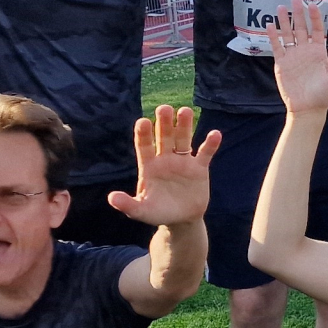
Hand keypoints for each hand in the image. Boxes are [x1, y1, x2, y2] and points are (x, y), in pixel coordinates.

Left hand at [109, 105, 221, 226]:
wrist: (181, 219)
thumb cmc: (158, 213)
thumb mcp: (141, 211)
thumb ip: (128, 204)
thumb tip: (111, 198)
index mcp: (149, 166)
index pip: (144, 146)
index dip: (144, 134)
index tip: (143, 122)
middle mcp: (165, 159)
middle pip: (164, 137)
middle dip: (164, 123)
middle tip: (164, 108)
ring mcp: (182, 161)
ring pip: (183, 139)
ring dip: (184, 125)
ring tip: (185, 111)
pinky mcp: (199, 168)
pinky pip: (205, 153)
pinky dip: (210, 144)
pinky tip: (215, 134)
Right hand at [267, 0, 327, 113]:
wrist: (307, 108)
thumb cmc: (323, 94)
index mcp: (319, 52)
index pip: (317, 30)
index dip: (315, 17)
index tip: (312, 4)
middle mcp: (305, 50)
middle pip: (301, 28)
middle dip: (298, 14)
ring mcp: (293, 56)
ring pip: (288, 34)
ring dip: (284, 21)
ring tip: (279, 7)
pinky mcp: (282, 63)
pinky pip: (277, 47)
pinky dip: (273, 36)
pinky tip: (269, 25)